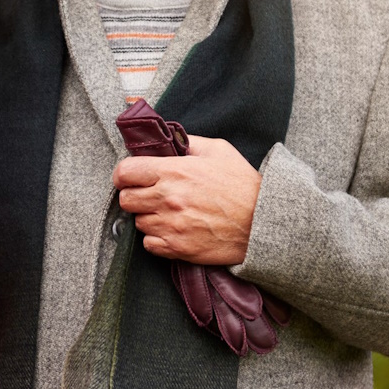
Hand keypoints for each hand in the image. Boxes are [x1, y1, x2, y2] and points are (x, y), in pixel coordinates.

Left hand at [112, 135, 260, 265]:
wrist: (264, 223)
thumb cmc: (243, 185)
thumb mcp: (218, 150)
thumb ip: (187, 141)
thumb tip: (166, 139)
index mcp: (173, 171)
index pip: (124, 172)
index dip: (125, 174)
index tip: (131, 177)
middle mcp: (167, 199)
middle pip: (125, 199)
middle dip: (135, 195)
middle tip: (151, 195)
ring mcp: (170, 225)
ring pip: (138, 222)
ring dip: (148, 217)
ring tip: (169, 213)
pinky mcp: (177, 248)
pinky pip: (149, 244)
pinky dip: (156, 239)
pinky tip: (173, 230)